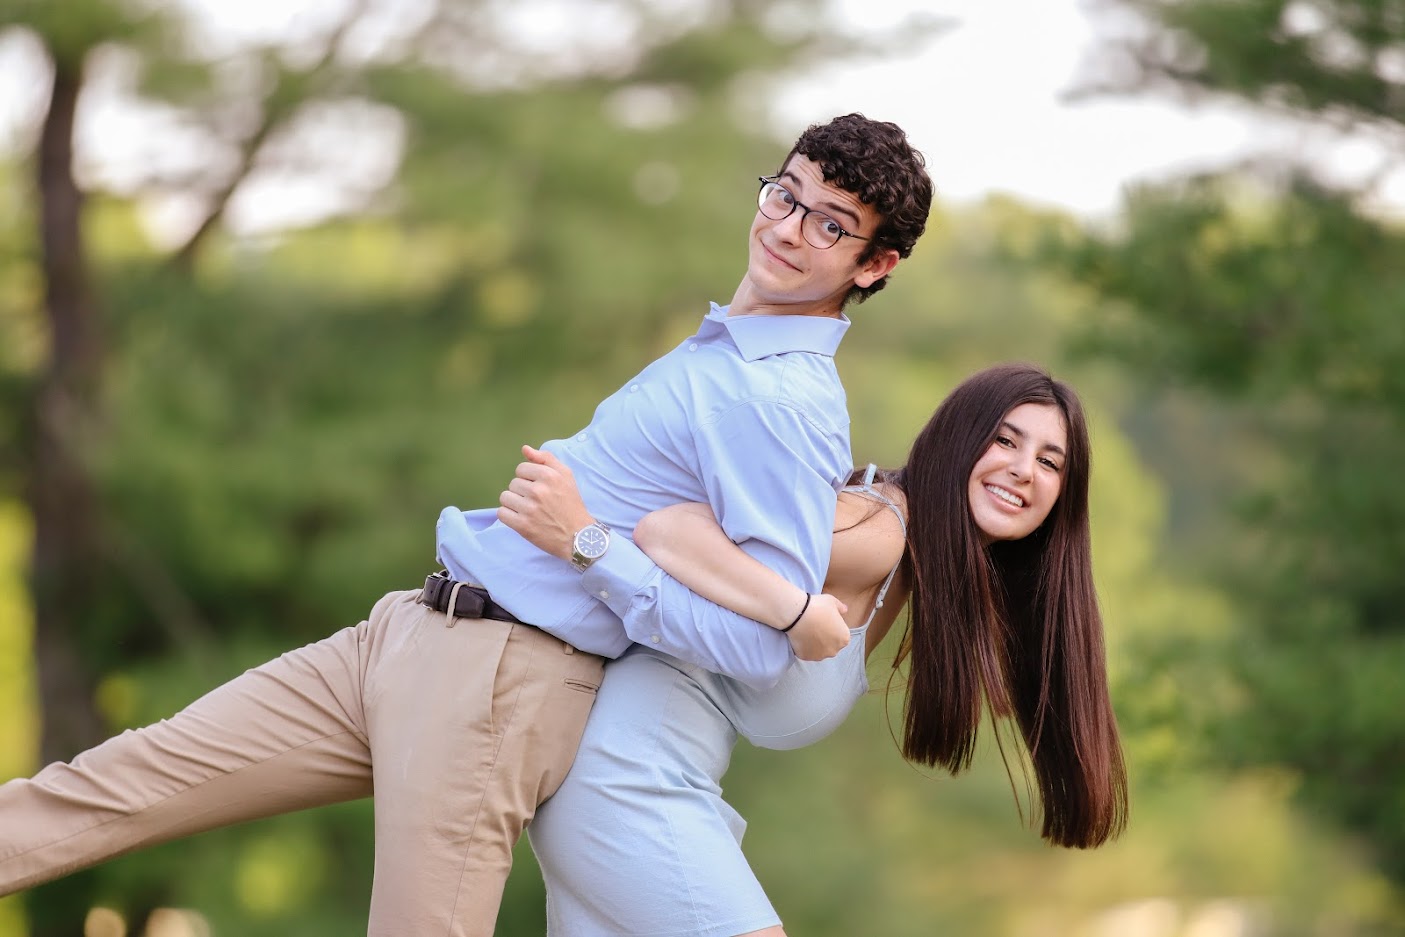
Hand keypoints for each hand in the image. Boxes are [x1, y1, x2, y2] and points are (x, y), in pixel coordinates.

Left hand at [497, 445, 596, 561]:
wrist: (578, 536)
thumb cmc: (571, 504)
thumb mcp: (566, 476)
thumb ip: (546, 459)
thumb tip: (524, 449)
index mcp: (549, 476)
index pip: (521, 469)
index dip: (528, 479)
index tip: (539, 489)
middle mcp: (539, 491)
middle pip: (513, 483)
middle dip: (522, 492)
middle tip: (537, 502)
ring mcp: (530, 509)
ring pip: (505, 497)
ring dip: (514, 504)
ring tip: (528, 510)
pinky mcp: (523, 526)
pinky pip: (502, 513)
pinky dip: (508, 516)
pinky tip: (521, 518)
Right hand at [785, 593, 850, 661]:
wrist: (798, 614)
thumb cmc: (818, 606)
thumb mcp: (833, 602)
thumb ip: (841, 608)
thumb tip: (844, 610)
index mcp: (844, 638)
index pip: (841, 636)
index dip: (833, 629)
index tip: (825, 622)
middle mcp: (834, 650)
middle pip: (831, 645)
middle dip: (826, 639)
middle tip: (816, 627)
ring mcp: (820, 656)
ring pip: (819, 651)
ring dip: (816, 645)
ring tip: (808, 632)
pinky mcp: (806, 657)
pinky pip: (807, 652)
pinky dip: (804, 647)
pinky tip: (801, 637)